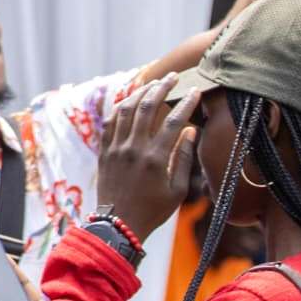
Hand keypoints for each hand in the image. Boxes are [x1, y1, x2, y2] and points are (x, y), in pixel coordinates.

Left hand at [94, 74, 199, 236]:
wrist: (118, 223)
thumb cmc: (153, 209)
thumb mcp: (178, 189)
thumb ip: (184, 158)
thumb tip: (191, 130)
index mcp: (156, 158)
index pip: (174, 121)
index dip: (186, 103)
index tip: (196, 91)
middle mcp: (134, 149)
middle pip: (147, 107)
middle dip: (161, 88)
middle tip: (172, 77)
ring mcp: (116, 148)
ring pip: (126, 110)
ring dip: (139, 93)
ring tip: (152, 83)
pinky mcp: (104, 151)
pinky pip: (110, 122)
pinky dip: (120, 107)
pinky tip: (130, 100)